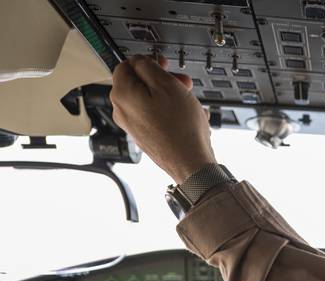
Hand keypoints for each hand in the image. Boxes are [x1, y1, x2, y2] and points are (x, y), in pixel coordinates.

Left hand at [110, 55, 216, 183]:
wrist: (190, 163)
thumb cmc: (181, 129)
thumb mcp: (167, 84)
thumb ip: (149, 67)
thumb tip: (140, 61)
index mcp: (122, 94)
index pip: (126, 65)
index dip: (147, 61)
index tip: (163, 63)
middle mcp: (122, 111)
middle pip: (139, 84)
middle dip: (162, 80)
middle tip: (181, 83)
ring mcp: (133, 126)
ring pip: (150, 101)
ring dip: (170, 96)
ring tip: (189, 102)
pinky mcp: (145, 137)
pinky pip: (156, 117)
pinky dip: (171, 113)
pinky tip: (187, 117)